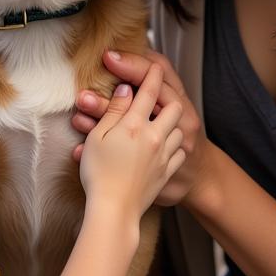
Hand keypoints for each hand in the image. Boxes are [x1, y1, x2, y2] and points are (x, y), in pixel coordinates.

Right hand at [73, 49, 208, 206]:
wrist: (114, 212)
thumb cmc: (99, 175)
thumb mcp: (97, 138)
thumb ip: (113, 111)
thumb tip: (124, 88)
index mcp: (134, 124)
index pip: (148, 89)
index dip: (148, 72)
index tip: (150, 63)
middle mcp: (154, 135)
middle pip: (172, 106)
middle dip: (165, 98)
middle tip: (153, 96)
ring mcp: (164, 154)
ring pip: (176, 128)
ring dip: (169, 122)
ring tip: (156, 122)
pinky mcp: (168, 170)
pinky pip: (177, 150)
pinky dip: (171, 144)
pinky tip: (161, 145)